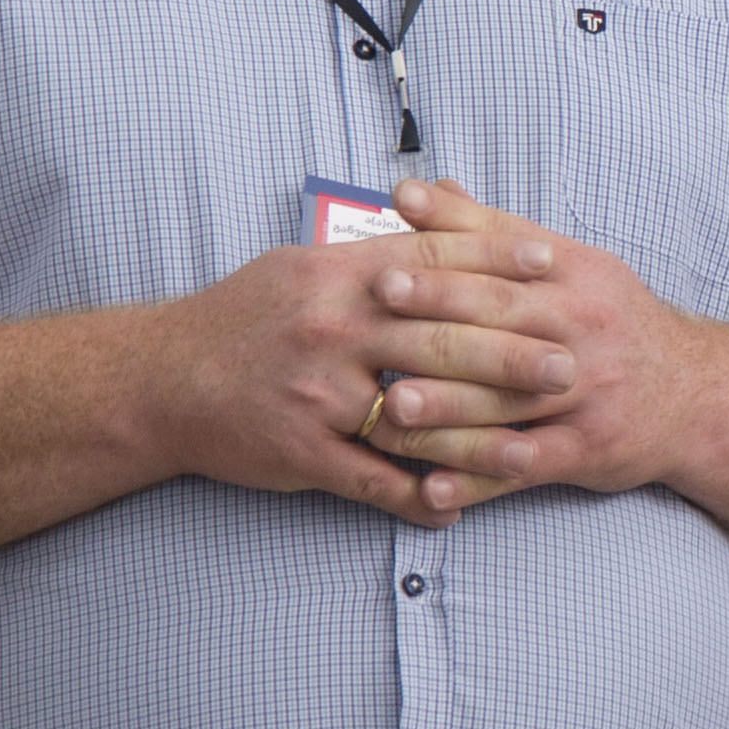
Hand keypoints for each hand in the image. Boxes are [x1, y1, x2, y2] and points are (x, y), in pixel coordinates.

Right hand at [139, 187, 582, 522]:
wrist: (158, 379)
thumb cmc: (238, 319)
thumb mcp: (299, 268)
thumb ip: (369, 253)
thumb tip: (432, 220)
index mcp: (334, 276)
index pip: (431, 260)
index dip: (496, 262)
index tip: (553, 267)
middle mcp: (329, 329)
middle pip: (438, 338)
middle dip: (511, 352)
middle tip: (570, 363)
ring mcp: (316, 393)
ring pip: (415, 416)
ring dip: (480, 435)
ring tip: (535, 445)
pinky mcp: (300, 449)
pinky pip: (369, 479)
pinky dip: (416, 497)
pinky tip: (457, 509)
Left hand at [356, 175, 723, 505]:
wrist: (700, 395)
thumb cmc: (616, 325)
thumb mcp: (572, 266)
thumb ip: (493, 232)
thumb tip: (423, 188)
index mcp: (576, 276)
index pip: (506, 252)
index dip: (450, 243)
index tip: (397, 233)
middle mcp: (584, 328)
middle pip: (506, 315)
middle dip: (441, 307)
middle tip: (381, 301)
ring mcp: (588, 392)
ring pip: (509, 400)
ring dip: (448, 407)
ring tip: (391, 408)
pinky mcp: (589, 449)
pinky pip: (525, 466)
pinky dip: (477, 480)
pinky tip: (431, 490)